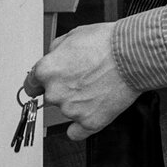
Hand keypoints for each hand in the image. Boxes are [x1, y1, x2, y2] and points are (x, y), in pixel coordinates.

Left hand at [25, 23, 140, 141]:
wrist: (135, 55)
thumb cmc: (109, 43)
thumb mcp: (74, 34)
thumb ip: (56, 50)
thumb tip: (54, 58)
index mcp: (46, 71)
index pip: (31, 85)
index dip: (42, 81)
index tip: (50, 82)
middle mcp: (55, 93)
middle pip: (51, 97)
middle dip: (65, 88)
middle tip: (84, 78)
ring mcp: (71, 110)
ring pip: (67, 110)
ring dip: (78, 102)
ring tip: (98, 86)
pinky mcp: (89, 121)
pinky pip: (77, 132)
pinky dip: (81, 126)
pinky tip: (89, 114)